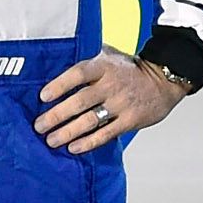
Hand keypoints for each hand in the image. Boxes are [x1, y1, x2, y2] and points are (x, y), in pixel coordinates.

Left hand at [35, 50, 181, 155]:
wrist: (163, 80)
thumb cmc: (129, 69)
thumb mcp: (109, 55)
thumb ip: (88, 60)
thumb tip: (58, 61)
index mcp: (104, 66)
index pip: (79, 74)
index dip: (60, 85)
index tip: (43, 96)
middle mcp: (112, 85)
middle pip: (80, 101)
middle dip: (57, 115)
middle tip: (39, 125)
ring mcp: (121, 104)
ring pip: (90, 121)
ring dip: (68, 132)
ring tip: (51, 140)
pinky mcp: (130, 120)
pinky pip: (106, 134)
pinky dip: (88, 142)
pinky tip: (74, 147)